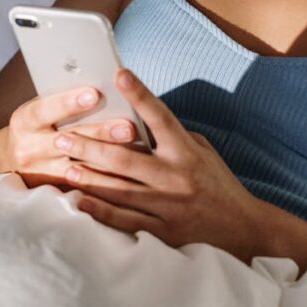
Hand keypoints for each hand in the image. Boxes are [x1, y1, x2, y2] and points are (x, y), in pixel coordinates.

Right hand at [6, 86, 143, 190]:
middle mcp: (30, 148)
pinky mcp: (56, 189)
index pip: (45, 110)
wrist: (14, 160)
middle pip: (68, 141)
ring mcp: (42, 172)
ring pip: (80, 168)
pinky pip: (85, 186)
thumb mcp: (41, 109)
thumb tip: (102, 85)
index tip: (95, 94)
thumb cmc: (38, 124)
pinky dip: (108, 180)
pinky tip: (131, 174)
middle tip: (128, 127)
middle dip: (100, 133)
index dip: (69, 103)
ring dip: (110, 160)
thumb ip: (63, 102)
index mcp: (24, 121)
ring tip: (136, 150)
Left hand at [59, 68, 260, 262]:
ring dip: (89, 177)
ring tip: (65, 165)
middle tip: (64, 136)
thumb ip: (174, 137)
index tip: (120, 74)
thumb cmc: (218, 184)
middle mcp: (176, 178)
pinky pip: (126, 220)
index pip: (160, 117)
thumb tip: (141, 121)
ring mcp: (169, 206)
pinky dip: (100, 211)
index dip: (140, 95)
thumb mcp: (203, 152)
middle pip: (125, 158)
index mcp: (187, 153)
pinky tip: (80, 201)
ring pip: (120, 190)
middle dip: (91, 145)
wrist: (242, 229)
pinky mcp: (164, 232)